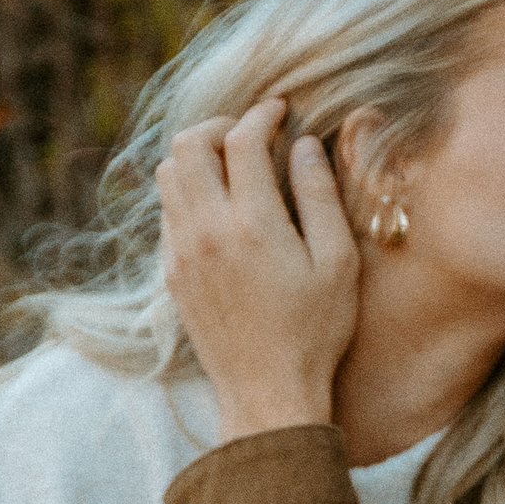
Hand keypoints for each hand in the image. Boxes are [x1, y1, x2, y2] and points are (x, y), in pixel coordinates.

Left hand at [157, 98, 360, 439]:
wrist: (267, 393)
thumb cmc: (314, 331)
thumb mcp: (338, 263)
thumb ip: (321, 196)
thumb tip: (304, 145)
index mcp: (253, 224)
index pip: (242, 139)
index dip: (263, 114)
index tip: (281, 111)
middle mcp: (207, 231)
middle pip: (188, 144)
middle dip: (220, 126)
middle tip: (251, 134)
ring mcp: (182, 252)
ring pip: (167, 173)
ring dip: (197, 157)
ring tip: (233, 166)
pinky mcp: (172, 273)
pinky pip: (166, 210)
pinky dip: (188, 191)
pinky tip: (220, 207)